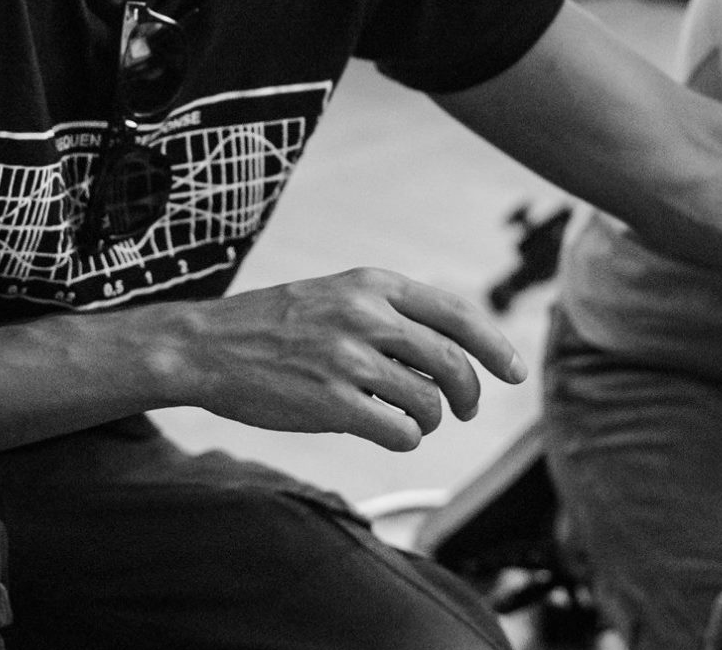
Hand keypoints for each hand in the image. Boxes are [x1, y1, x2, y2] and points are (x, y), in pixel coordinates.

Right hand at [164, 268, 524, 450]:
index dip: (495, 346)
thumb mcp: (337, 294)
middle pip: (453, 362)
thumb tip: (449, 354)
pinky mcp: (331, 402)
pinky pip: (398, 430)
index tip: (514, 371)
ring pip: (428, 401)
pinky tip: (388, 431)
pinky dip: (404, 438)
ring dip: (430, 419)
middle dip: (469, 393)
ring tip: (413, 420)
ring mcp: (349, 360)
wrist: (207, 345)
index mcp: (373, 285)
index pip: (459, 314)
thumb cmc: (275, 324)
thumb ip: (390, 313)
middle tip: (465, 410)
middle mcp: (367, 316)